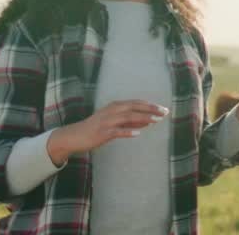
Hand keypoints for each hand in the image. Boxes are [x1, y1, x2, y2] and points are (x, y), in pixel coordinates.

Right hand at [46, 99, 167, 165]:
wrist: (74, 136)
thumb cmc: (96, 128)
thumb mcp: (115, 121)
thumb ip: (131, 120)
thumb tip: (149, 121)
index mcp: (115, 106)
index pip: (136, 103)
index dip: (151, 105)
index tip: (164, 109)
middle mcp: (112, 111)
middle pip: (134, 107)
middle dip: (150, 109)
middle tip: (164, 112)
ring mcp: (106, 121)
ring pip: (127, 117)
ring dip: (143, 118)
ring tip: (156, 121)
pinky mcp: (101, 133)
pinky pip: (116, 131)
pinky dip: (127, 131)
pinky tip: (138, 133)